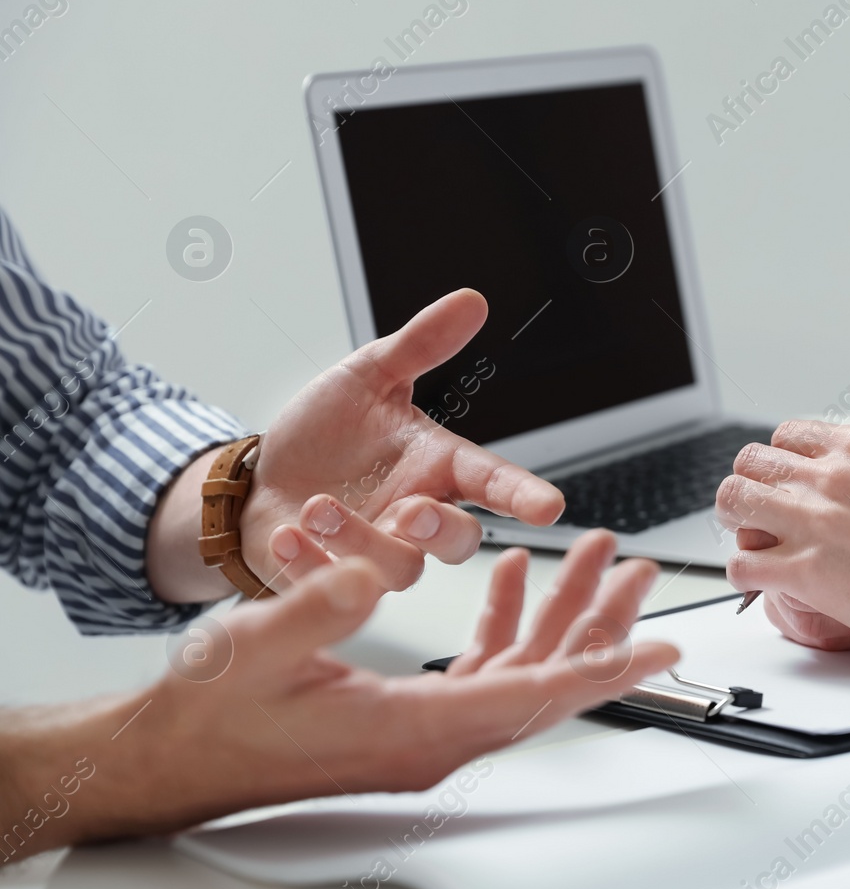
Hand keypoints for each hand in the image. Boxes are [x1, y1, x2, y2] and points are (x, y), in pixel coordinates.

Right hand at [41, 531, 674, 848]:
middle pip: (544, 681)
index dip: (603, 669)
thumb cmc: (210, 714)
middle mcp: (432, 740)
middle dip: (598, 624)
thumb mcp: (259, 647)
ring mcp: (424, 732)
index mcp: (410, 731)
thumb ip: (322, 605)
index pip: (532, 697)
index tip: (661, 648)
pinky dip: (503, 623)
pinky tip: (509, 578)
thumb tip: (380, 569)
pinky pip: (480, 672)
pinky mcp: (409, 717)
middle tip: (637, 571)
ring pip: (520, 674)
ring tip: (595, 559)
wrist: (172, 757)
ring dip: (558, 615)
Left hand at [240, 288, 562, 592]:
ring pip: (397, 568)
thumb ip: (421, 345)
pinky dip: (308, 563)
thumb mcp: (370, 377)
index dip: (524, 495)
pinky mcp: (332, 577)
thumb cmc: (325, 434)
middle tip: (414, 511)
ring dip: (359, 539)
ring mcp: (377, 552)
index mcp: (437, 467)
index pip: (494, 482)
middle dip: (443, 531)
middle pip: (459, 542)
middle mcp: (416, 516)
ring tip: (317, 507)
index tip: (549, 507)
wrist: (261, 477)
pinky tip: (286, 534)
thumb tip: (470, 302)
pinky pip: (332, 586)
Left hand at [716, 421, 849, 669]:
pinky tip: (763, 580)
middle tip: (760, 510)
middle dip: (752, 485)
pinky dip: (744, 574)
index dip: (782, 459)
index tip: (787, 481)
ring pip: (733, 503)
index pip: (788, 435)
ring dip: (737, 522)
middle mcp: (830, 478)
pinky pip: (741, 565)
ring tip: (754, 541)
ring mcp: (813, 524)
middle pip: (751, 462)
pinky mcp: (804, 573)